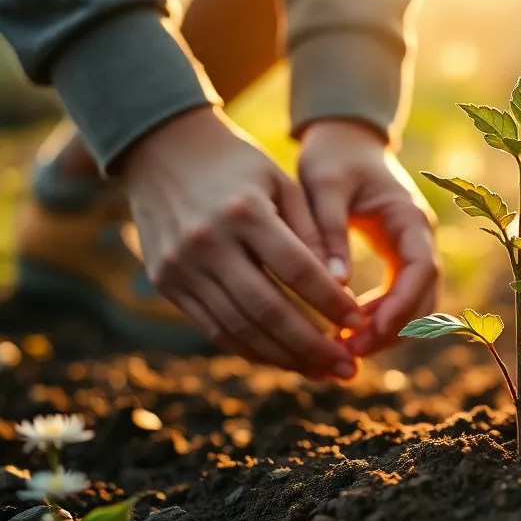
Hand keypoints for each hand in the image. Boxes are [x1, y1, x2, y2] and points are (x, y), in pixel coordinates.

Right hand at [124, 107, 361, 375]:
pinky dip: (251, 349)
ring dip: (284, 358)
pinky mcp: (165, 283)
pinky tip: (283, 359)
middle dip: (313, 346)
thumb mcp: (283, 183)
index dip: (331, 302)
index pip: (298, 270)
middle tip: (347, 369)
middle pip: (268, 310)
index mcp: (244, 212)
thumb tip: (342, 290)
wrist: (162, 149)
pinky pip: (213, 329)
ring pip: (239, 329)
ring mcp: (180, 267)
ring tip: (322, 371)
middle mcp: (208, 243)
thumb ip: (313, 233)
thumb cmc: (239, 165)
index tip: (359, 322)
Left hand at [299, 119, 438, 355]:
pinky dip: (376, 321)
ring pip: (413, 305)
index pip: (421, 268)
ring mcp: (410, 251)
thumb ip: (329, 229)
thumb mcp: (323, 185)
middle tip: (348, 350)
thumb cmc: (332, 156)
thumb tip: (335, 282)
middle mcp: (419, 238)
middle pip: (423, 296)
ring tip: (342, 348)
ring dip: (385, 331)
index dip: (402, 303)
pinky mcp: (396, 261)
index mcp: (410, 216)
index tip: (371, 329)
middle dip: (392, 328)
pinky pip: (396, 300)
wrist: (344, 139)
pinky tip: (343, 332)